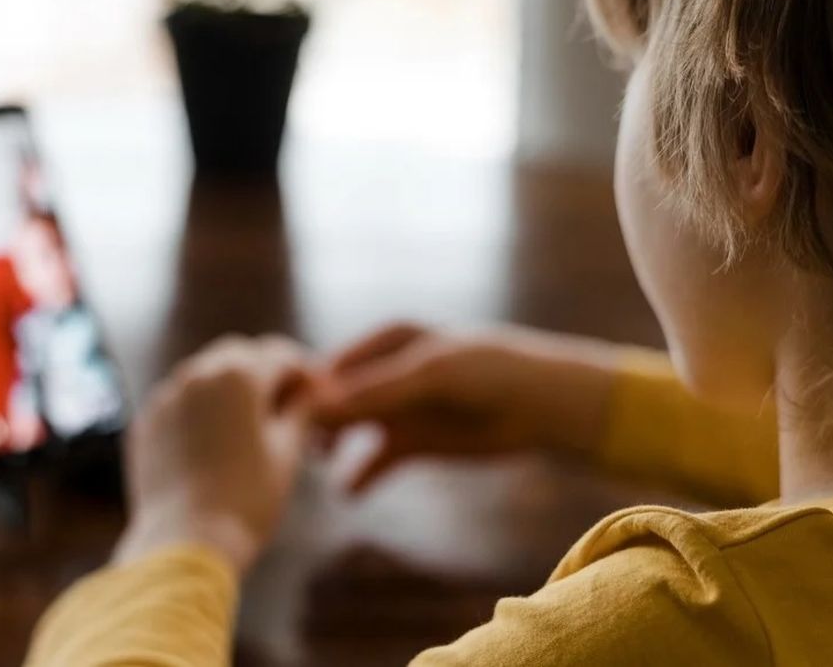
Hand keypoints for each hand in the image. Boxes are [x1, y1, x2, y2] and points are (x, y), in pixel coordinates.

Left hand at [112, 335, 314, 573]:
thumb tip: (311, 393)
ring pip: (204, 374)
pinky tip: (214, 440)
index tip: (315, 390)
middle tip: (284, 403)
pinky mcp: (146, 422)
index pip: (280, 355)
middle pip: (240, 354)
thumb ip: (301, 411)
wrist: (185, 541)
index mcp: (239, 375)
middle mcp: (197, 373)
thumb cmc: (247, 498)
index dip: (303, 370)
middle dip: (264, 371)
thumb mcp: (287, 452)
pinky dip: (199, 409)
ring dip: (230, 387)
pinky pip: (179, 401)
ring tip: (249, 423)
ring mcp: (166, 396)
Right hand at [313, 323, 621, 493]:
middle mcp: (386, 374)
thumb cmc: (489, 372)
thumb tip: (322, 407)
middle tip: (299, 446)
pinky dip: (361, 477)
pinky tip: (349, 493)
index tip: (291, 416)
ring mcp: (398, 410)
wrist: (541, 406)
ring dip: (332, 448)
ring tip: (319, 465)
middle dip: (317, 421)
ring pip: (350, 430)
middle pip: (337, 399)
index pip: (335, 364)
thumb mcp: (429, 376)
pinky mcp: (413, 443)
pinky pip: (376, 462)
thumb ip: (376, 392)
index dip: (311, 389)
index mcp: (388, 339)